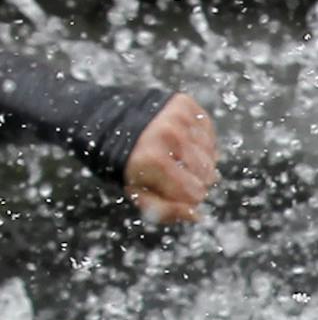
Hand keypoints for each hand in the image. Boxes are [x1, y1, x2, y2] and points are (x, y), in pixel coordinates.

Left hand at [122, 93, 217, 223]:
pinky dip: (201, 142)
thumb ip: (164, 209)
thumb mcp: (136, 190)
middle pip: (208, 175)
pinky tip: (184, 143)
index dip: (187, 198)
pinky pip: (210, 133)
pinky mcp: (185, 104)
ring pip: (212, 155)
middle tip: (175, 173)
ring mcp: (179, 117)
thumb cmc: (122, 160)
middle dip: (195, 180)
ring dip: (200, 161)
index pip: (196, 194)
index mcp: (154, 161)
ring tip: (179, 157)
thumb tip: (196, 215)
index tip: (174, 191)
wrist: (102, 117)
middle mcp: (170, 135)